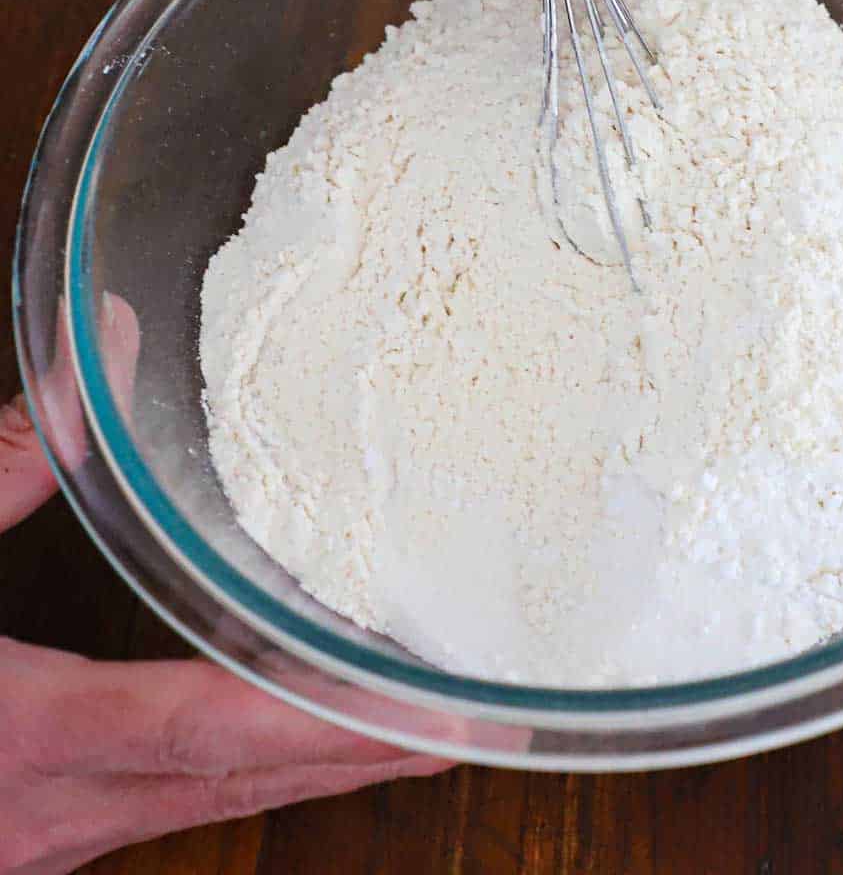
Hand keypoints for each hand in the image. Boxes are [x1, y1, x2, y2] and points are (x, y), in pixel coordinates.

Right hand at [0, 297, 452, 873]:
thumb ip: (6, 456)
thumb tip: (105, 337)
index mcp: (19, 741)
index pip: (209, 729)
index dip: (329, 719)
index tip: (434, 709)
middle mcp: (51, 812)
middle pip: (247, 781)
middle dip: (368, 755)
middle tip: (476, 722)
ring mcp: (50, 839)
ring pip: (221, 804)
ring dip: (327, 769)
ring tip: (423, 728)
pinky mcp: (42, 829)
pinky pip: (179, 803)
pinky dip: (255, 768)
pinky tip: (295, 737)